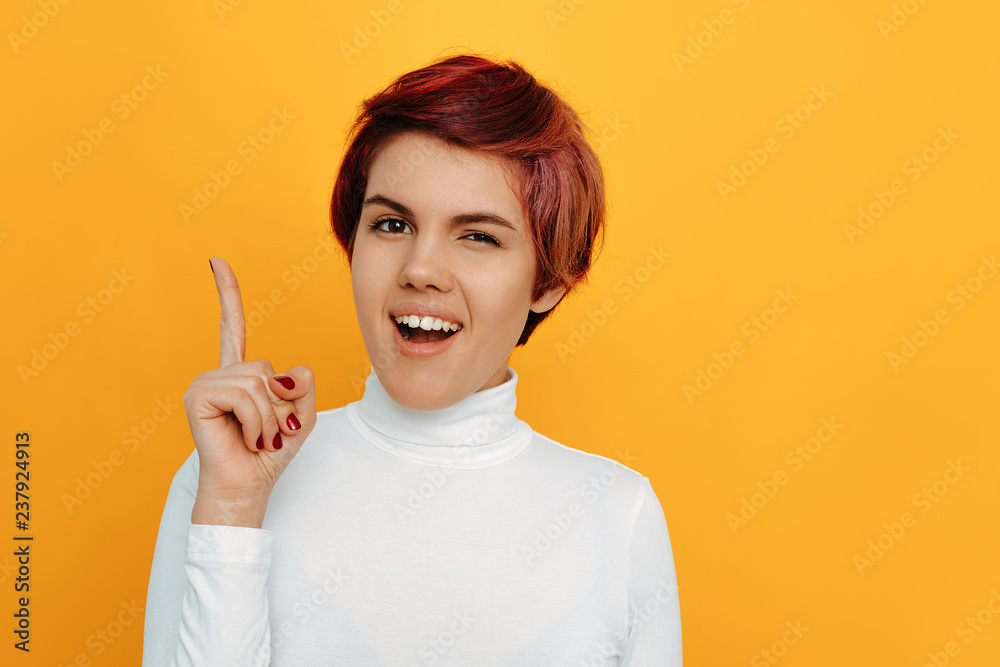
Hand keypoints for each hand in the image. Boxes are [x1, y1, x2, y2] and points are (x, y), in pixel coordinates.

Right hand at [182, 257, 316, 526]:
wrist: (249, 486)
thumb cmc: (271, 453)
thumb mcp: (301, 414)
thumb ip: (302, 385)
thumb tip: (280, 374)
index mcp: (241, 374)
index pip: (233, 326)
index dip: (227, 293)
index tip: (216, 260)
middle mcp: (219, 374)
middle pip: (266, 366)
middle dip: (279, 404)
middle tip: (267, 433)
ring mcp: (205, 384)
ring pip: (257, 382)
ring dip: (268, 418)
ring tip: (258, 438)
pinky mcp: (197, 398)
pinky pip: (244, 396)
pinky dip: (256, 421)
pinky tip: (246, 438)